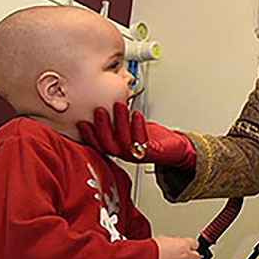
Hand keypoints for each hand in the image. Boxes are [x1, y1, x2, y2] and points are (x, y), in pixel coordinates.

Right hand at [79, 102, 195, 168]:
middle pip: (108, 144)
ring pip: (123, 141)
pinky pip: (142, 141)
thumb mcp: (131, 128)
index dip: (89, 135)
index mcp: (118, 148)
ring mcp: (138, 155)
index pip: (99, 144)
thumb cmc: (152, 139)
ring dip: (120, 122)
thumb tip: (106, 103)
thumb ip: (118, 121)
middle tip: (100, 110)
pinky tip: (137, 114)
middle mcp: (125, 154)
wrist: (175, 150)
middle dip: (102, 126)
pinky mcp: (151, 153)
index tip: (82, 121)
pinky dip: (138, 126)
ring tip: (119, 106)